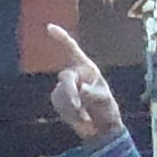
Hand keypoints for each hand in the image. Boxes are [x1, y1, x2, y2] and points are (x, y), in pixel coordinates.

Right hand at [42, 23, 121, 142]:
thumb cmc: (107, 110)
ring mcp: (65, 87)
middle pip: (65, 78)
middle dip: (70, 92)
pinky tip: (81, 117)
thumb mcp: (105, 101)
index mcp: (87, 69)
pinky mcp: (59, 100)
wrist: (101, 129)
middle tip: (78, 107)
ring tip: (87, 116)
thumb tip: (81, 88)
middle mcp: (75, 75)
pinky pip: (59, 104)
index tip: (49, 27)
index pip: (72, 50)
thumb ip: (94, 94)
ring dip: (73, 108)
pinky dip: (69, 114)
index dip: (61, 38)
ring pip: (61, 94)